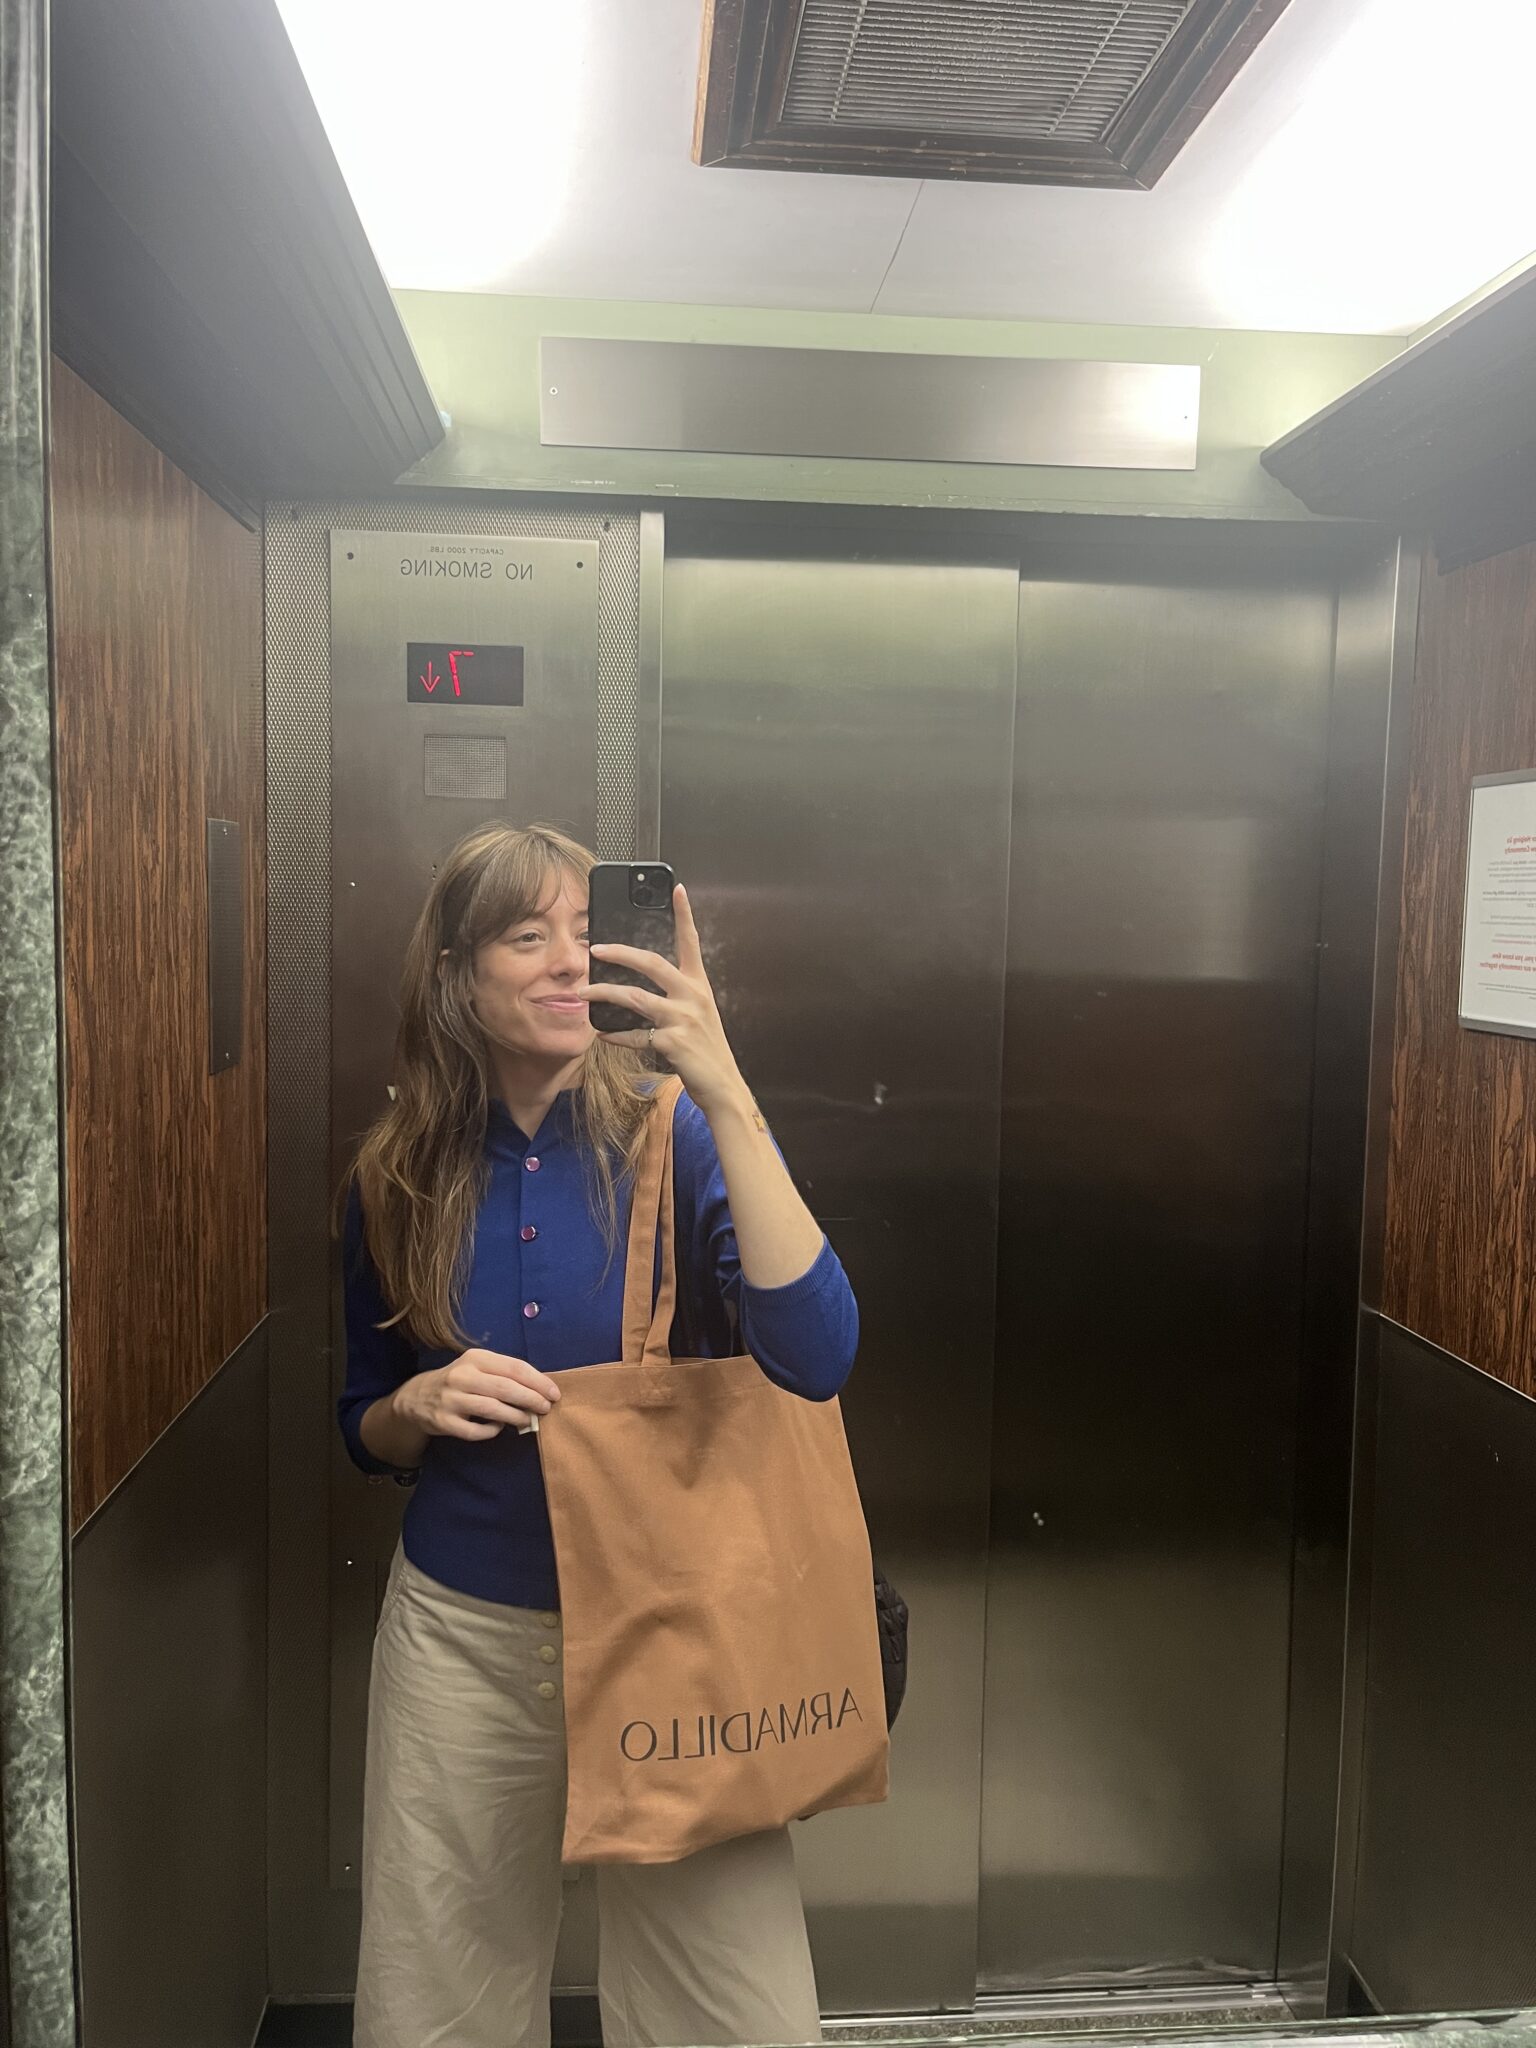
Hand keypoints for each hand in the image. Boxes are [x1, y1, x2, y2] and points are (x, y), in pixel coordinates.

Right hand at [393, 1350, 560, 1443]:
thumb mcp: (477, 1367)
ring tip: (529, 1420)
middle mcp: (462, 1376)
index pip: (514, 1367)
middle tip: (546, 1408)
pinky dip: (491, 1431)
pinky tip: (498, 1428)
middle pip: (506, 1388)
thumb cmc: (459, 1381)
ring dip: (516, 1416)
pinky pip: (475, 1431)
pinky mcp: (444, 1422)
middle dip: (531, 1399)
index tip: (554, 1393)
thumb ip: (504, 1374)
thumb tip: (540, 1389)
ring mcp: (452, 1399)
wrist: (416, 1397)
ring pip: (493, 1409)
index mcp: (475, 1358)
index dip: (538, 1381)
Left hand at [579, 885, 746, 1115]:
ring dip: (604, 994)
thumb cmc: (706, 1050)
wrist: (723, 1086)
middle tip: (596, 948)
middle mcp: (692, 997)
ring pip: (635, 997)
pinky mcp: (672, 1042)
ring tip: (584, 993)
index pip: (691, 942)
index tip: (677, 889)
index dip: (684, 915)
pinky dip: (616, 1035)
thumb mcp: (697, 1015)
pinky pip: (634, 1034)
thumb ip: (676, 997)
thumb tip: (640, 986)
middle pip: (652, 963)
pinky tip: (602, 1035)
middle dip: (621, 953)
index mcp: (699, 985)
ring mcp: (683, 1019)